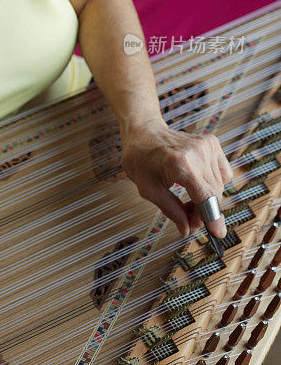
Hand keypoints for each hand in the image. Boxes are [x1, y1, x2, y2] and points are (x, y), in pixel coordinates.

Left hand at [121, 118, 232, 238]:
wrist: (144, 131)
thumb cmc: (140, 158)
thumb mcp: (148, 189)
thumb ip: (170, 210)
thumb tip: (186, 229)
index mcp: (179, 164)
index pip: (205, 197)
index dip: (212, 218)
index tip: (217, 234)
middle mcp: (197, 153)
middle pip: (213, 194)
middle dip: (202, 212)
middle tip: (187, 218)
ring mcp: (206, 146)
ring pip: (218, 186)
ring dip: (206, 198)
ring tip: (186, 198)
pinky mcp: (211, 142)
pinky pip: (222, 173)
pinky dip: (212, 182)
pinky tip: (196, 181)